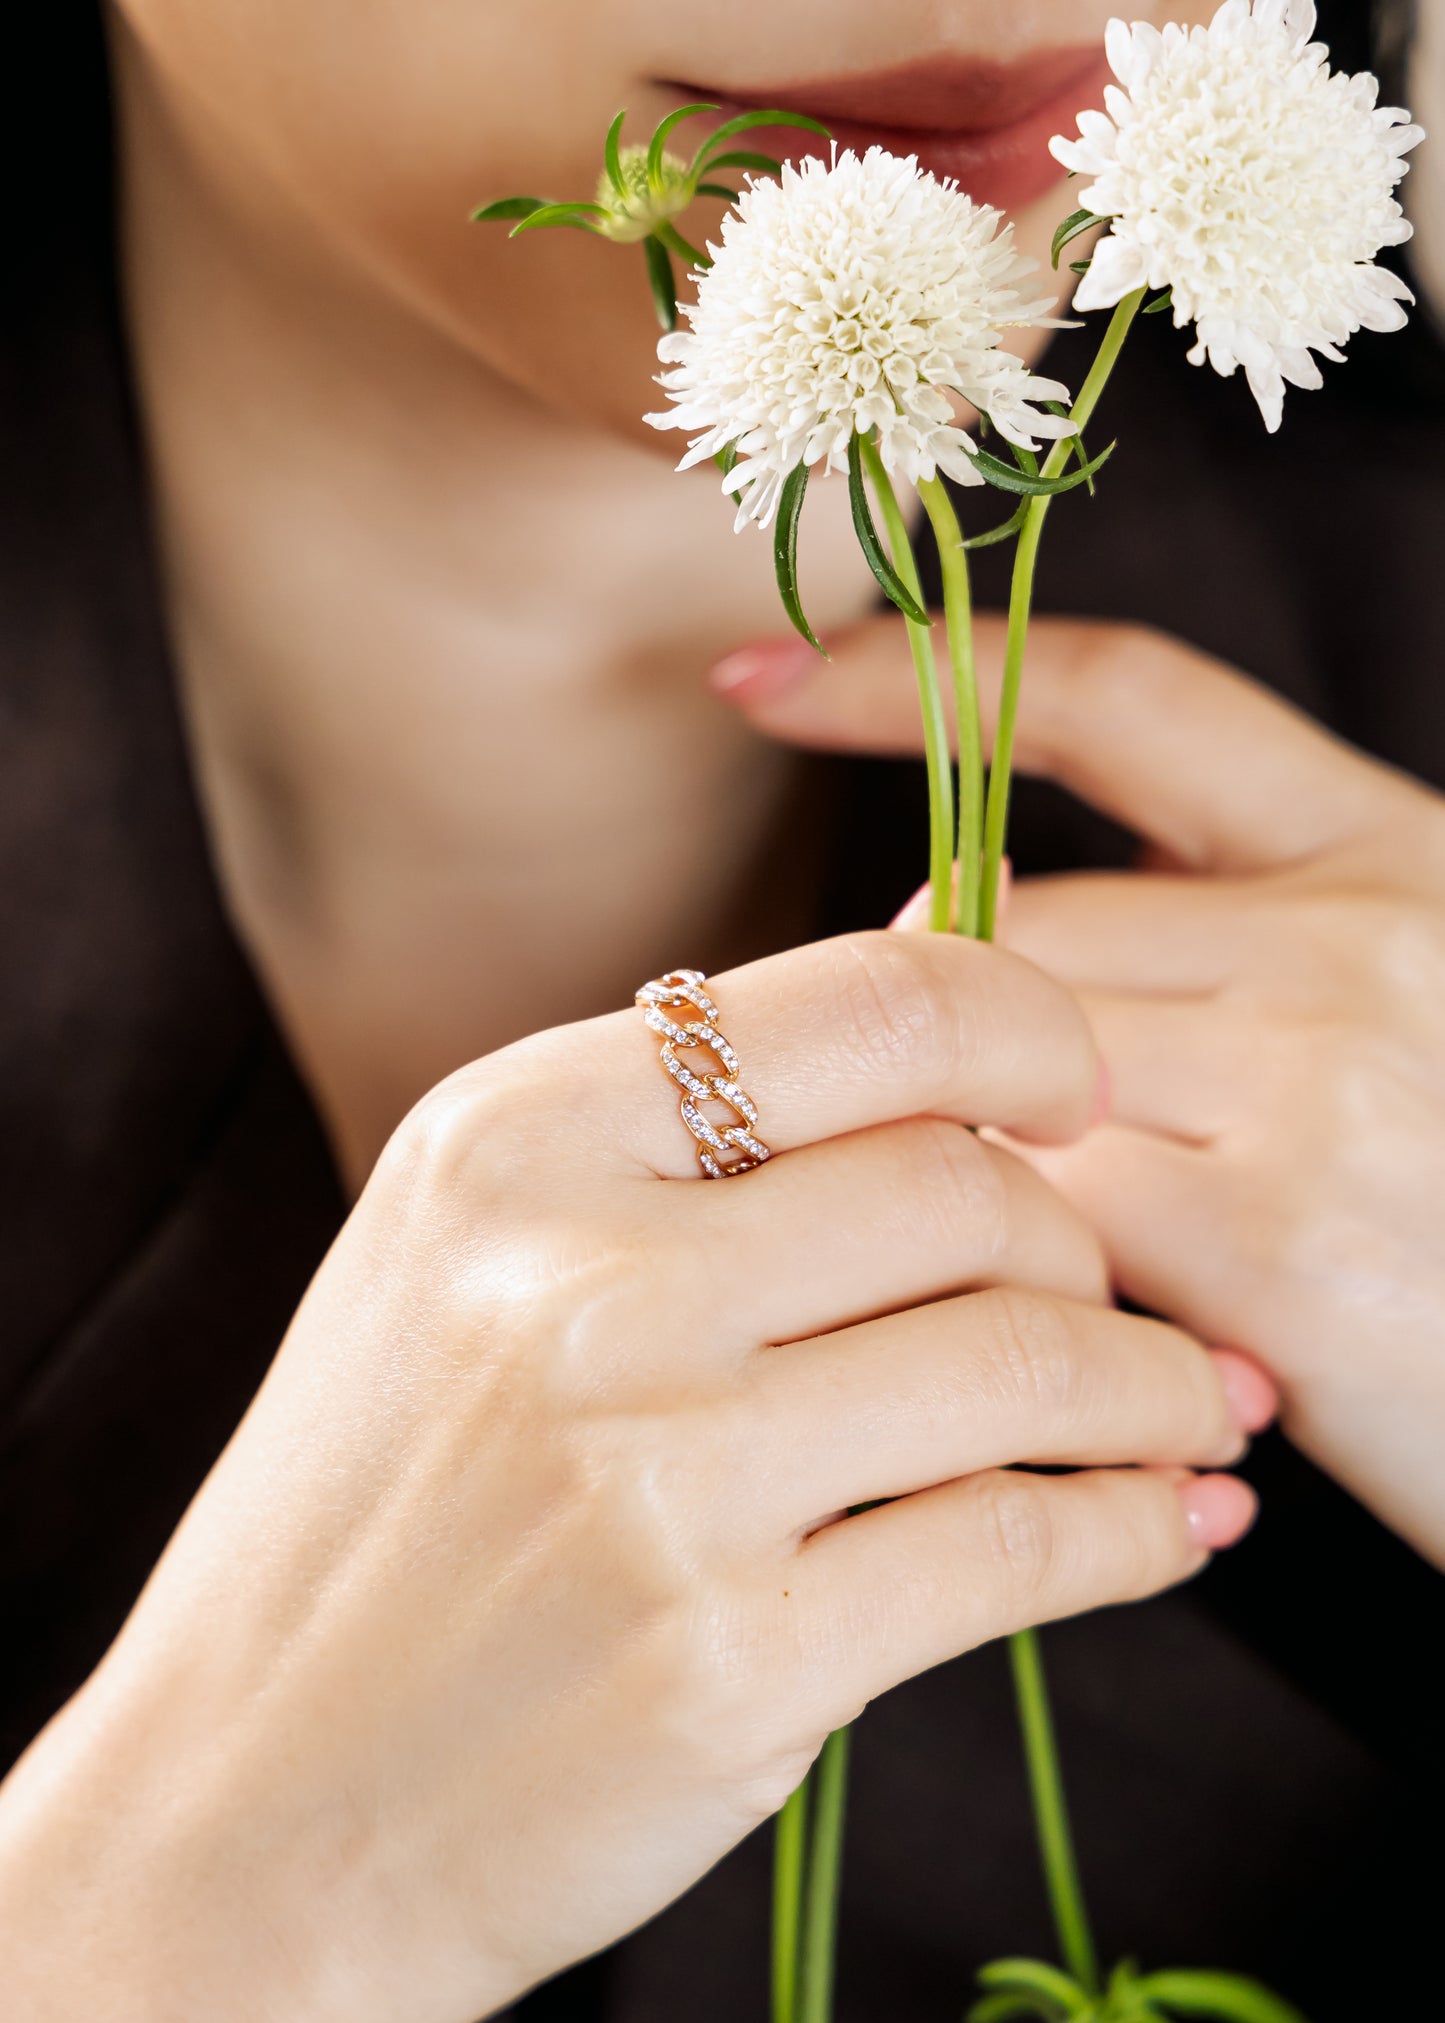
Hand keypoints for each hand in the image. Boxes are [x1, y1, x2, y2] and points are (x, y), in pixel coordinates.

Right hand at [0, 932, 1257, 2022]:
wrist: (253, 1801)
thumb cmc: (384, 1516)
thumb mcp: (468, 1262)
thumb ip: (676, 1152)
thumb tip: (955, 1078)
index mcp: (512, 1139)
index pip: (863, 1007)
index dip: (1026, 1028)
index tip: (1080, 1092)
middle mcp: (577, 1278)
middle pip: (966, 1184)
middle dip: (1083, 1245)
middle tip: (1102, 1304)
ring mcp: (655, 1468)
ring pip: (1024, 1353)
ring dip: (1148, 1387)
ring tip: (1183, 1411)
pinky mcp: (730, 1653)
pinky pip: (1020, 1543)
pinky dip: (1134, 1528)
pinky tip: (1163, 1523)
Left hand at [719, 616, 1444, 1566]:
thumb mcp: (1393, 1002)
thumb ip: (1217, 941)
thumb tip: (969, 928)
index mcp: (1386, 848)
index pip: (1120, 698)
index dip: (929, 671)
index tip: (761, 673)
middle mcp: (1357, 934)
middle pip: (1014, 923)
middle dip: (951, 1028)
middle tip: (998, 1138)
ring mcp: (1319, 1078)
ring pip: (1002, 1069)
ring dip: (987, 1154)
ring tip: (1086, 1247)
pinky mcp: (1272, 1245)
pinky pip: (1036, 1215)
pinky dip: (1034, 1269)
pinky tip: (1122, 1328)